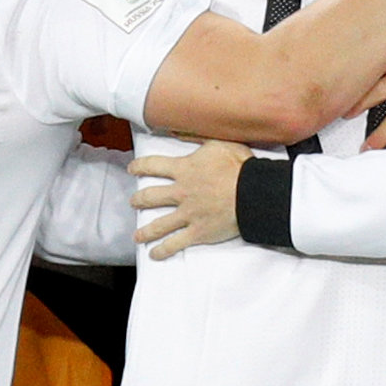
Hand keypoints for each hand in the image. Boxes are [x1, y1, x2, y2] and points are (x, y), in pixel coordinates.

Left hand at [130, 141, 252, 259]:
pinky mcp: (198, 232)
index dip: (139, 167)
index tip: (132, 169)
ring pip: (159, 225)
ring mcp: (188, 214)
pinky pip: (176, 243)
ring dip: (145, 231)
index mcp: (184, 169)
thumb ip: (196, 138)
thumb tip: (177, 132)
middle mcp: (181, 192)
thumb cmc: (240, 166)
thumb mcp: (218, 142)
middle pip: (150, 197)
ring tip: (137, 236)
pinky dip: (163, 250)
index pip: (153, 165)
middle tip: (134, 202)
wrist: (253, 193)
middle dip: (138, 200)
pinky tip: (155, 254)